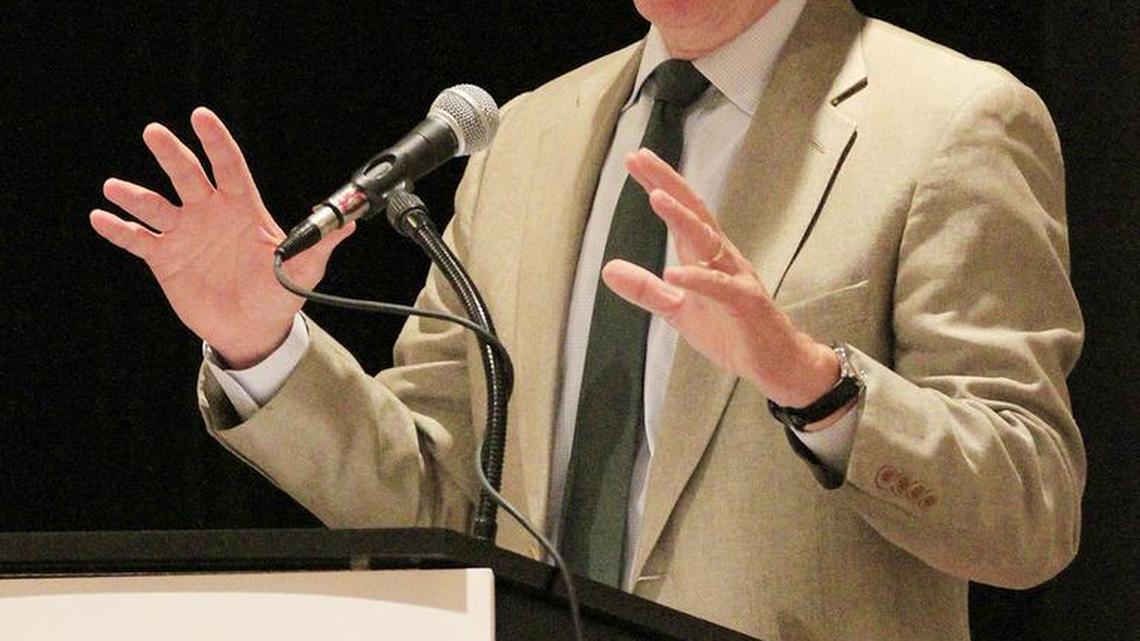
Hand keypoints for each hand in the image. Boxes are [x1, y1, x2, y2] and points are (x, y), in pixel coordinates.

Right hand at [90, 107, 353, 368]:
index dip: (216, 141)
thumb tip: (351, 223)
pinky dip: (118, 229)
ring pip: (155, 205)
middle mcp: (209, 213)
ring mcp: (184, 233)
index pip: (228, 167)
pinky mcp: (164, 258)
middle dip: (171, 154)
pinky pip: (137, 239)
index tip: (202, 116)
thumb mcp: (303, 269)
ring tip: (115, 188)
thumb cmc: (279, 293)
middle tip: (155, 133)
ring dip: (134, 195)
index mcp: (241, 208)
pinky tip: (101, 218)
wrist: (253, 328)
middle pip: (187, 176)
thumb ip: (320, 244)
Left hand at [602, 149, 844, 427]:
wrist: (775, 363)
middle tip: (640, 158)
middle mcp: (722, 257)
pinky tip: (674, 273)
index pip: (681, 212)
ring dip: (683, 218)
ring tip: (656, 198)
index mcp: (706, 256)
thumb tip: (607, 269)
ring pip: (708, 240)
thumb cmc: (731, 331)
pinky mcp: (746, 303)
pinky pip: (720, 287)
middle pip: (694, 212)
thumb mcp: (679, 311)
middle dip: (667, 184)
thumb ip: (646, 289)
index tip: (634, 159)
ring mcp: (736, 278)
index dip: (659, 185)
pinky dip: (698, 279)